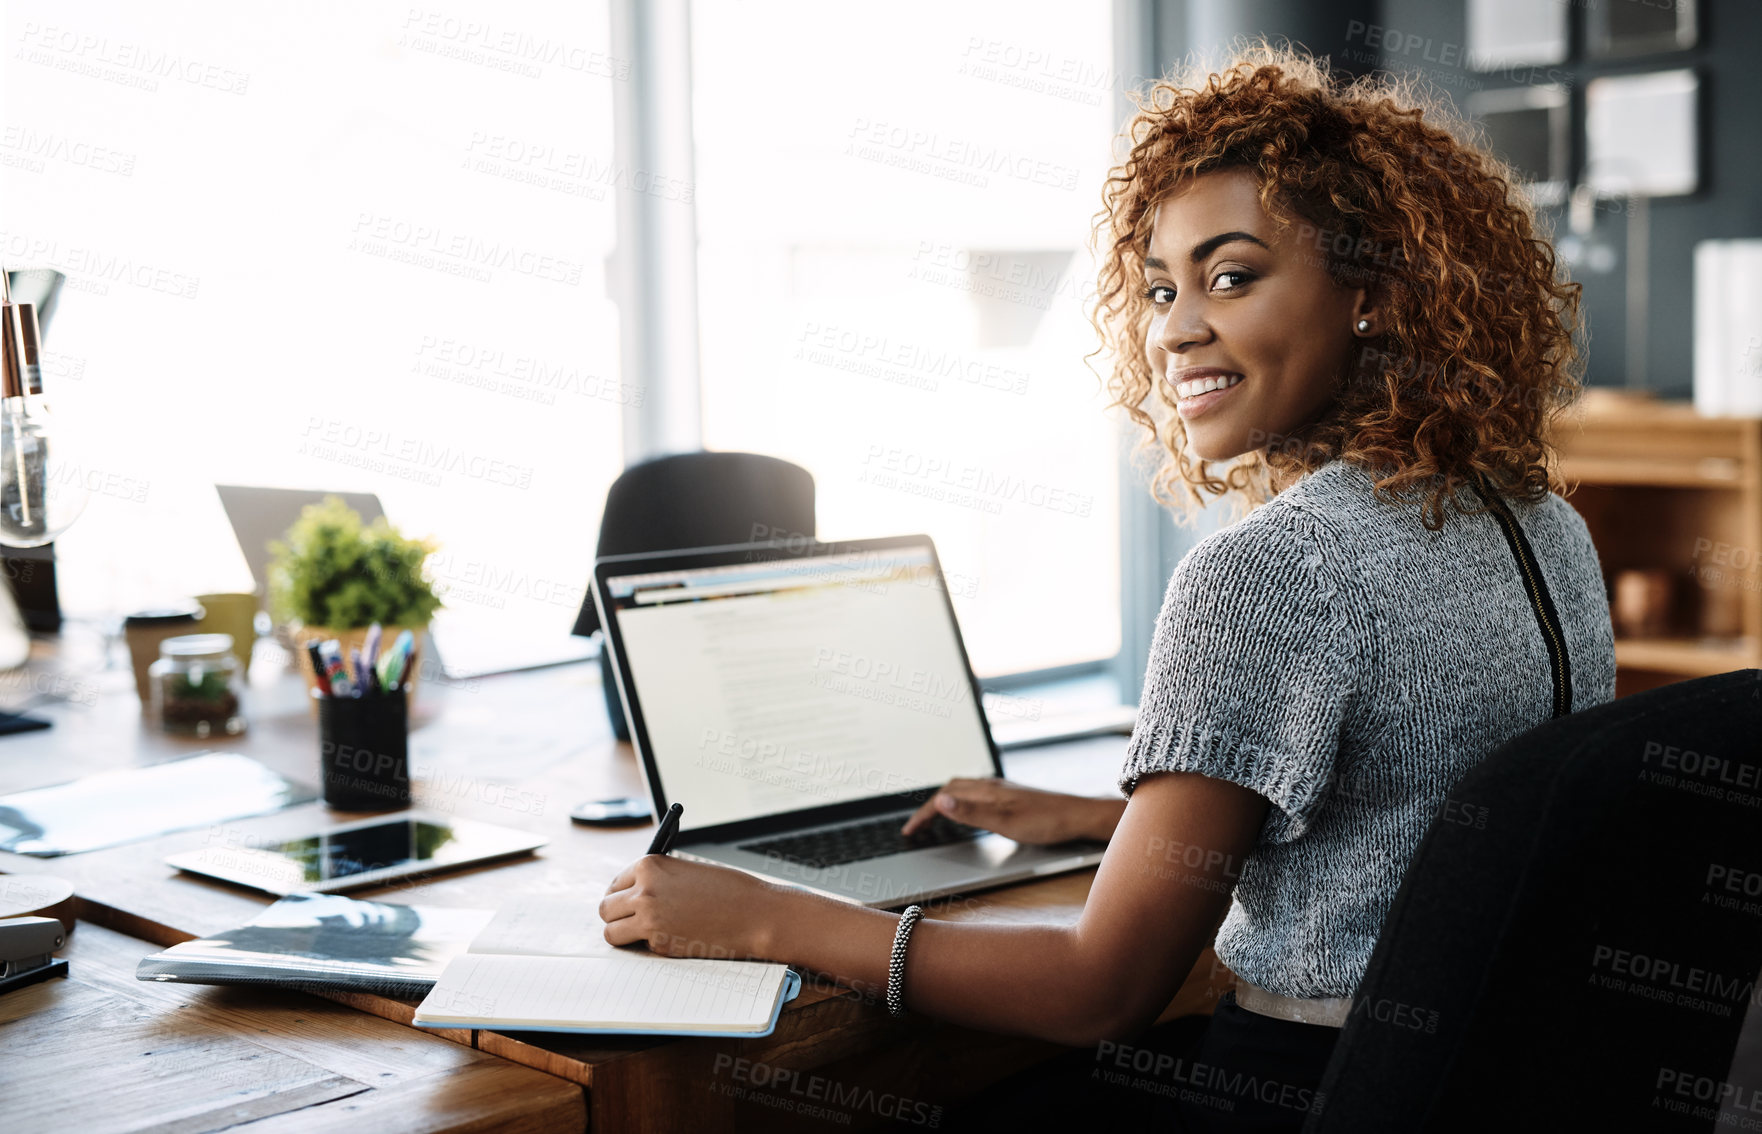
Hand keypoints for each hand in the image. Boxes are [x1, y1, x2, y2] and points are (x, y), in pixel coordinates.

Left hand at [599, 854, 787, 958]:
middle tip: (631, 921)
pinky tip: (671, 939)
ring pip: (611, 932)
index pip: (615, 883)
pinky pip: (638, 947)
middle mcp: (644, 890)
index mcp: (650, 866)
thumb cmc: (728, 890)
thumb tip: (633, 896)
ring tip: (643, 934)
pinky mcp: (660, 944)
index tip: (627, 903)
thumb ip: (658, 879)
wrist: (755, 913)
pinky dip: (648, 946)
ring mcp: (649, 919)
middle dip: (617, 915)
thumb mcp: (686, 871)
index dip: (622, 895)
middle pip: (606, 908)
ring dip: (623, 934)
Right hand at [900, 777, 1122, 844]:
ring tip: (935, 818)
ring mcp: (1002, 790)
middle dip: (929, 806)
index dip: (923, 815)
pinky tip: (969, 813)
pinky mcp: (1011, 796)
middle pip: (950, 790)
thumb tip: (939, 801)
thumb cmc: (1045, 822)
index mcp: (986, 790)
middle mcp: (991, 786)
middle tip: (917, 826)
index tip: (909, 831)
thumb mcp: (1004, 822)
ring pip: (963, 790)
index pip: (944, 798)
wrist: (1077, 816)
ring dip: (945, 802)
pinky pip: (976, 794)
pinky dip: (961, 802)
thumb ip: (971, 812)